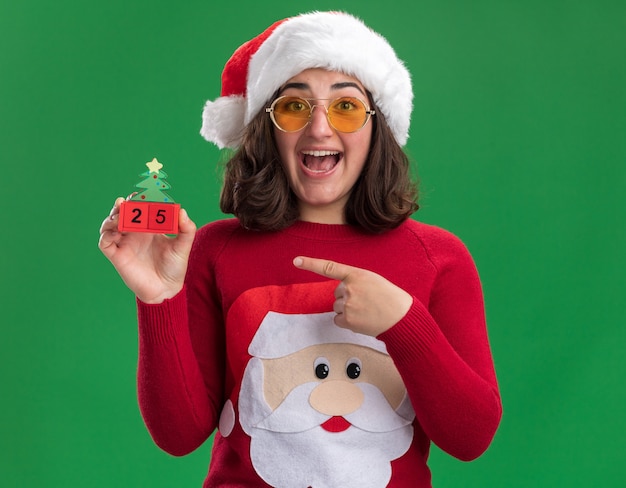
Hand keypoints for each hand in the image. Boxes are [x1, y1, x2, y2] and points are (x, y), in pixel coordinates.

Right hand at [98, 197, 196, 302]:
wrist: (166, 289)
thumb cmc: (174, 267)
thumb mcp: (183, 246)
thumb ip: (186, 229)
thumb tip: (182, 211)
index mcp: (149, 227)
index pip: (139, 207)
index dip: (137, 199)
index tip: (141, 193)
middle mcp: (134, 233)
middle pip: (121, 212)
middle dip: (122, 205)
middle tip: (127, 202)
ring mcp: (124, 243)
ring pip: (109, 224)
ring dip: (112, 217)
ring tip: (121, 217)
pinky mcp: (117, 256)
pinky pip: (104, 241)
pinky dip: (106, 234)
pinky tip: (116, 232)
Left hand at [293, 256, 412, 335]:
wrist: (400, 317)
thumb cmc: (389, 297)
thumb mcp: (373, 280)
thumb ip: (355, 281)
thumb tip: (342, 291)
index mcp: (356, 275)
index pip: (329, 267)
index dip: (311, 264)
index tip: (296, 261)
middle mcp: (349, 289)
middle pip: (336, 293)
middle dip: (347, 297)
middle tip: (365, 301)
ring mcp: (347, 305)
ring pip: (336, 307)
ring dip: (347, 310)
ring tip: (365, 311)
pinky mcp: (348, 320)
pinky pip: (337, 320)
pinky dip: (347, 321)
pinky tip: (361, 320)